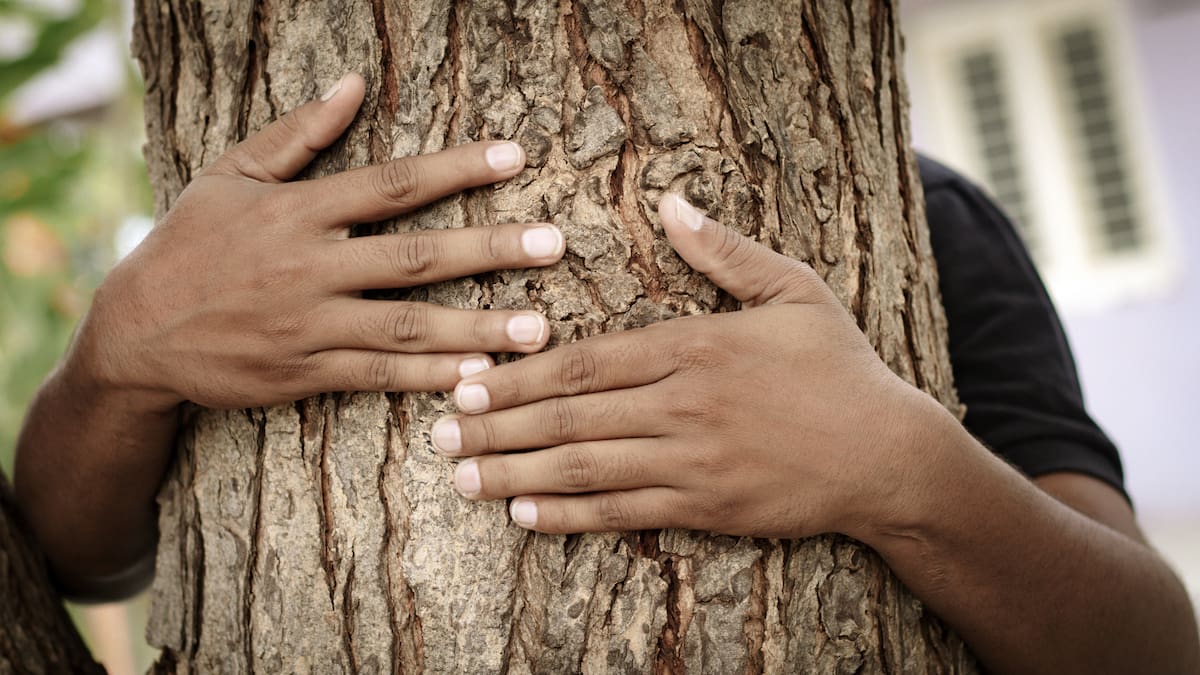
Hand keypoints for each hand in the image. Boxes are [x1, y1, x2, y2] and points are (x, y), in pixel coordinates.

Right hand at [74, 73, 564, 410]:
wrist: (135, 332)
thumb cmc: (189, 245)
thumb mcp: (230, 176)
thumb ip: (297, 134)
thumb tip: (355, 83)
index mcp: (297, 211)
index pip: (391, 184)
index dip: (456, 168)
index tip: (516, 156)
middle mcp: (309, 266)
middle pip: (414, 257)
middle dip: (489, 250)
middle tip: (554, 244)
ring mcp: (309, 324)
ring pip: (407, 326)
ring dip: (477, 327)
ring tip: (539, 329)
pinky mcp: (304, 372)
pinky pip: (377, 376)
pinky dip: (428, 377)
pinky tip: (478, 376)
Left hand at [430, 194, 936, 538]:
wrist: (886, 454)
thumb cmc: (838, 368)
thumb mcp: (793, 292)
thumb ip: (724, 251)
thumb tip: (672, 202)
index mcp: (693, 346)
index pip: (585, 363)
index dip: (519, 375)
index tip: (468, 379)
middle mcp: (681, 405)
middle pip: (569, 417)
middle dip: (497, 424)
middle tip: (441, 431)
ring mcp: (690, 462)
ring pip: (584, 467)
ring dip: (515, 472)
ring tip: (462, 475)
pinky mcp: (704, 508)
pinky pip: (622, 512)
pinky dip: (569, 514)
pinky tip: (525, 515)